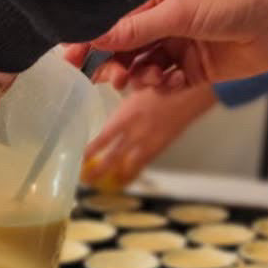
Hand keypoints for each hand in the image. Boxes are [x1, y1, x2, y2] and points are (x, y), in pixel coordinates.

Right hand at [65, 0, 267, 91]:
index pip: (115, 20)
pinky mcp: (196, 71)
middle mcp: (166, 21)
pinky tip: (170, 82)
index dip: (92, 39)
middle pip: (125, 48)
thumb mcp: (180, 10)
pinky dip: (164, 87)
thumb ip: (137, 27)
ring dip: (140, 77)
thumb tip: (95, 35)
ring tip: (148, 78)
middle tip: (113, 76)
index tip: (71, 59)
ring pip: (143, 70)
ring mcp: (180, 47)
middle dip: (116, 63)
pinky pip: (167, 85)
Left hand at [83, 84, 215, 186]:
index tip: (78, 159)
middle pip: (111, 159)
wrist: (190, 91)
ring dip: (112, 177)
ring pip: (126, 167)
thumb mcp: (136, 89)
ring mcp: (148, 144)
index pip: (101, 140)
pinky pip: (141, 166)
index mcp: (126, 116)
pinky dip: (130, 174)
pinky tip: (122, 180)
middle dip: (96, 171)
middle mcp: (135, 134)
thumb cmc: (162, 83)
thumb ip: (121, 105)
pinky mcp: (159, 149)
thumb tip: (105, 110)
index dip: (88, 152)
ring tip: (99, 184)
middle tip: (85, 180)